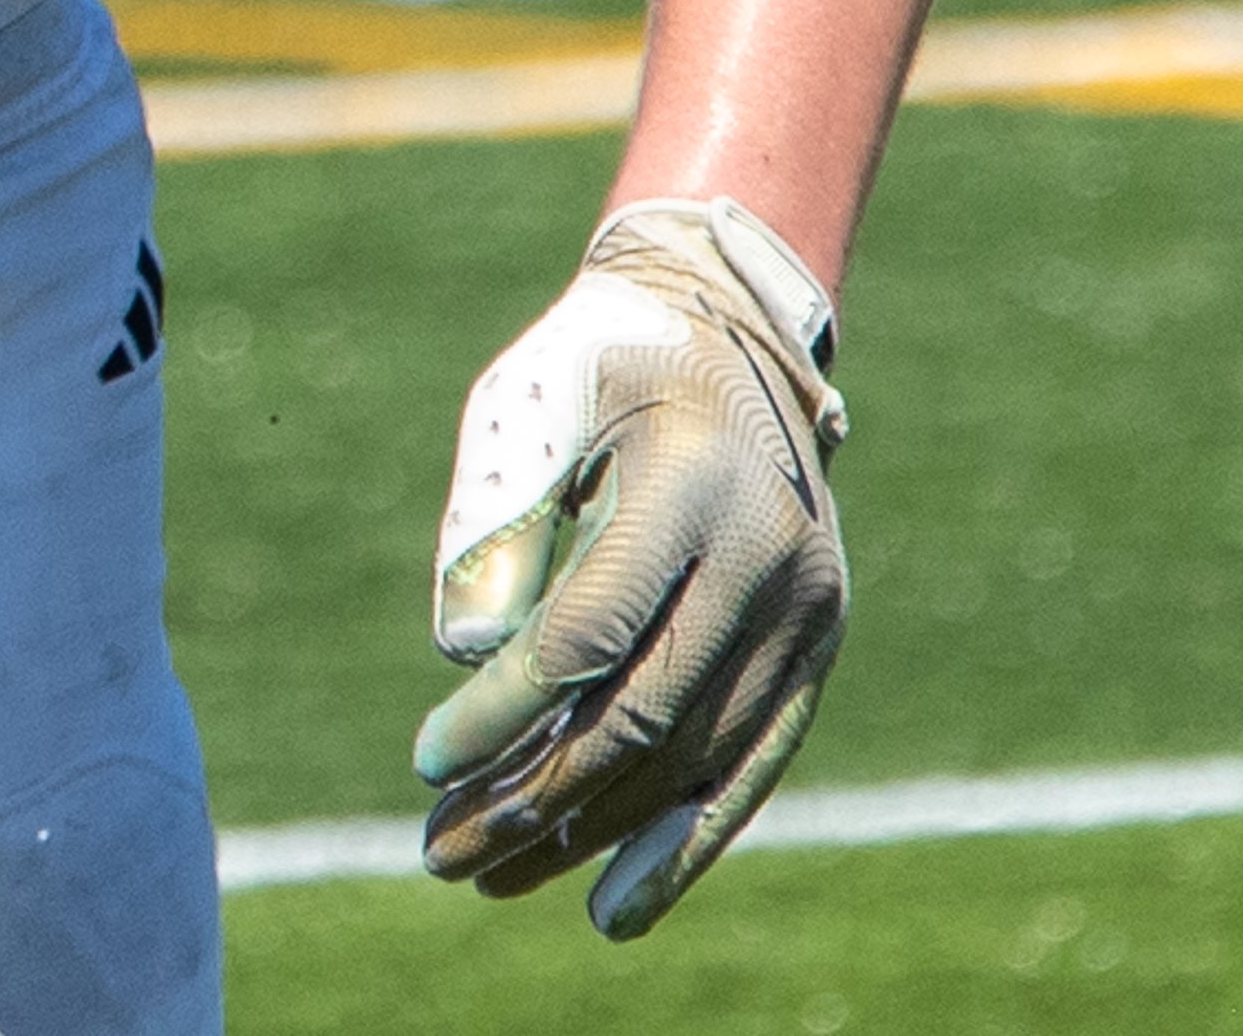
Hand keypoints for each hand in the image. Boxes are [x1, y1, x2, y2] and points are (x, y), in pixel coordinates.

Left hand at [412, 195, 848, 934]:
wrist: (726, 331)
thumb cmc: (598, 363)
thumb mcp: (528, 401)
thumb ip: (493, 515)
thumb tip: (462, 656)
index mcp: (695, 483)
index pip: (595, 629)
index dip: (508, 708)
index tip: (428, 758)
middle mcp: (769, 558)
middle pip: (645, 711)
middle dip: (537, 794)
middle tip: (439, 850)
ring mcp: (807, 615)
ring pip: (691, 756)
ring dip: (588, 832)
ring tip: (486, 877)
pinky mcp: (815, 654)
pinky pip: (748, 768)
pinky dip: (680, 845)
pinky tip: (611, 909)